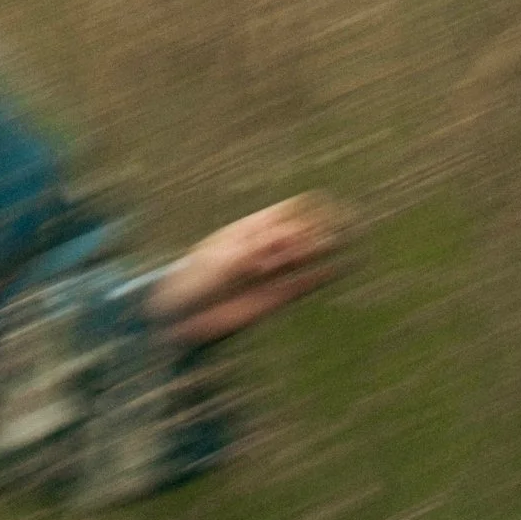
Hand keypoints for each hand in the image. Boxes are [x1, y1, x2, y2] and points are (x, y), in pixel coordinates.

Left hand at [147, 193, 348, 344]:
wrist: (180, 318)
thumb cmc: (192, 281)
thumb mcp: (218, 262)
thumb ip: (250, 252)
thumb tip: (279, 243)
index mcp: (246, 232)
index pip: (281, 214)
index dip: (304, 207)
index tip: (327, 201)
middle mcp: (261, 250)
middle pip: (294, 235)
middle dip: (315, 229)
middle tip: (337, 227)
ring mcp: (268, 275)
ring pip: (299, 259)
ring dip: (318, 251)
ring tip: (340, 243)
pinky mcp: (271, 300)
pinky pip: (298, 286)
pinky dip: (316, 279)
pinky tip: (335, 271)